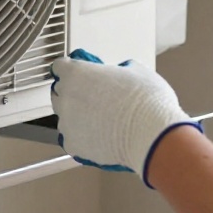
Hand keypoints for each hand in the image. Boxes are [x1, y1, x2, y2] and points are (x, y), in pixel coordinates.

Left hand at [50, 48, 201, 187]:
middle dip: (73, 92)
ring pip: (65, 117)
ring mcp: (67, 123)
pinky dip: (82, 137)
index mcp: (76, 74)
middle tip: (94, 96)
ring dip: (77, 116)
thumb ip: (119, 68)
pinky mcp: (73, 145)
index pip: (60, 66)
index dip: (71, 69)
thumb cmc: (146, 103)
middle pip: (59, 92)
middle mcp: (66, 97)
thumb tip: (121, 71)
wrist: (152, 136)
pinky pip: (72, 138)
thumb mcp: (137, 70)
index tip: (78, 72)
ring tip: (101, 118)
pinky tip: (100, 134)